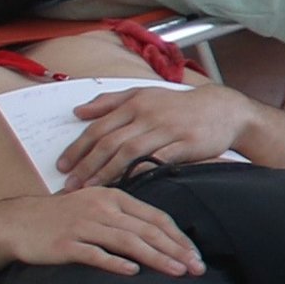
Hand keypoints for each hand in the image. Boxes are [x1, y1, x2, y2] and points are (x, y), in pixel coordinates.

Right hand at [0, 186, 198, 275]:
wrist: (17, 222)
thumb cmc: (61, 217)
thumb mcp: (95, 206)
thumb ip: (124, 216)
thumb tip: (159, 233)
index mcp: (113, 197)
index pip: (155, 217)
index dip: (178, 237)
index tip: (196, 254)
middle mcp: (102, 209)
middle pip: (147, 230)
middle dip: (176, 250)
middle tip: (197, 268)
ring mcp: (83, 226)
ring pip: (128, 241)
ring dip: (156, 257)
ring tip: (177, 271)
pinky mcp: (66, 245)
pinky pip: (95, 254)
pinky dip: (115, 262)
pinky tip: (133, 272)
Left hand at [57, 80, 259, 185]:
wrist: (223, 109)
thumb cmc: (179, 105)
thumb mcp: (144, 94)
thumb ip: (110, 102)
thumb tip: (78, 112)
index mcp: (134, 103)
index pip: (98, 127)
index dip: (78, 148)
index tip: (61, 166)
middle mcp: (147, 115)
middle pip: (109, 142)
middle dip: (86, 165)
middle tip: (69, 185)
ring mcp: (167, 129)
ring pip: (129, 152)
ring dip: (106, 172)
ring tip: (90, 189)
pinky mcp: (185, 144)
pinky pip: (158, 160)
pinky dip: (140, 172)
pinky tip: (126, 185)